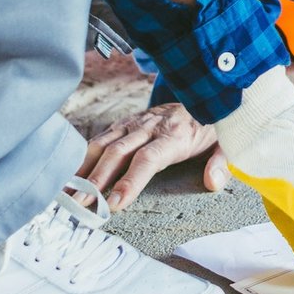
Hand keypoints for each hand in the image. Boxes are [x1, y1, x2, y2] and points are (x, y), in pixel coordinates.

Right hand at [79, 104, 228, 210]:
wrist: (201, 88)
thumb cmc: (209, 124)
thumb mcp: (225, 142)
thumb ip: (220, 163)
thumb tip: (212, 183)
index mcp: (174, 135)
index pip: (148, 158)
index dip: (130, 181)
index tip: (115, 204)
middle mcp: (150, 126)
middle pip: (119, 153)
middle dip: (97, 180)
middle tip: (81, 205)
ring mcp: (134, 122)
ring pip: (105, 143)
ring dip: (85, 168)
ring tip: (67, 192)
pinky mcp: (125, 122)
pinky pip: (102, 137)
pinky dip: (84, 155)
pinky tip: (71, 172)